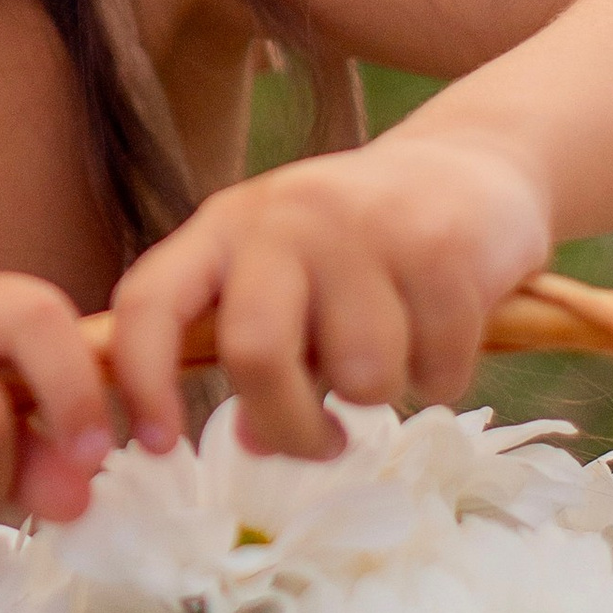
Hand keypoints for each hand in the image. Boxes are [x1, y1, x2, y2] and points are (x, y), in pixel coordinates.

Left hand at [107, 127, 551, 459]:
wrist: (471, 163)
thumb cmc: (360, 247)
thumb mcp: (289, 285)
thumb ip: (259, 355)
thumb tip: (252, 441)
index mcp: (224, 227)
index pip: (150, 300)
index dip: (140, 379)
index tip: (160, 448)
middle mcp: (282, 218)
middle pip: (255, 352)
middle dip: (290, 426)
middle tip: (324, 442)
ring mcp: (363, 227)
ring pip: (360, 377)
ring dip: (383, 392)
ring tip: (395, 348)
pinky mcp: (442, 249)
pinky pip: (437, 370)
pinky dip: (443, 376)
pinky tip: (442, 330)